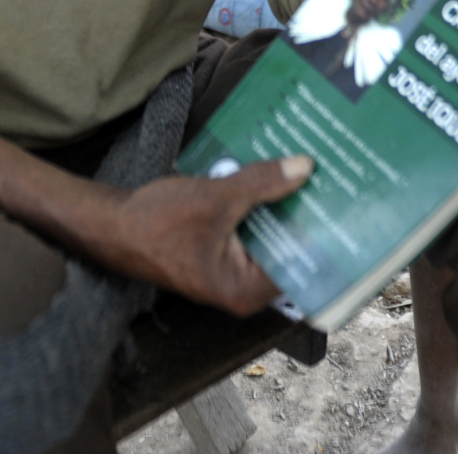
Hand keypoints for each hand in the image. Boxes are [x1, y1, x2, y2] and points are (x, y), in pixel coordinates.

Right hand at [80, 157, 312, 315]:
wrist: (109, 225)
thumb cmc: (156, 222)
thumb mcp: (215, 198)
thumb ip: (262, 183)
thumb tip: (305, 168)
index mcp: (245, 290)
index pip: (301, 266)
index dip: (324, 236)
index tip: (348, 208)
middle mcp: (241, 288)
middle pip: (287, 251)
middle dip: (305, 217)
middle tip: (335, 184)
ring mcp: (228, 271)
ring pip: (268, 238)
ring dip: (281, 209)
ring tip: (309, 175)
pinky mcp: (217, 253)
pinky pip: (249, 231)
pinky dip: (259, 208)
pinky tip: (272, 178)